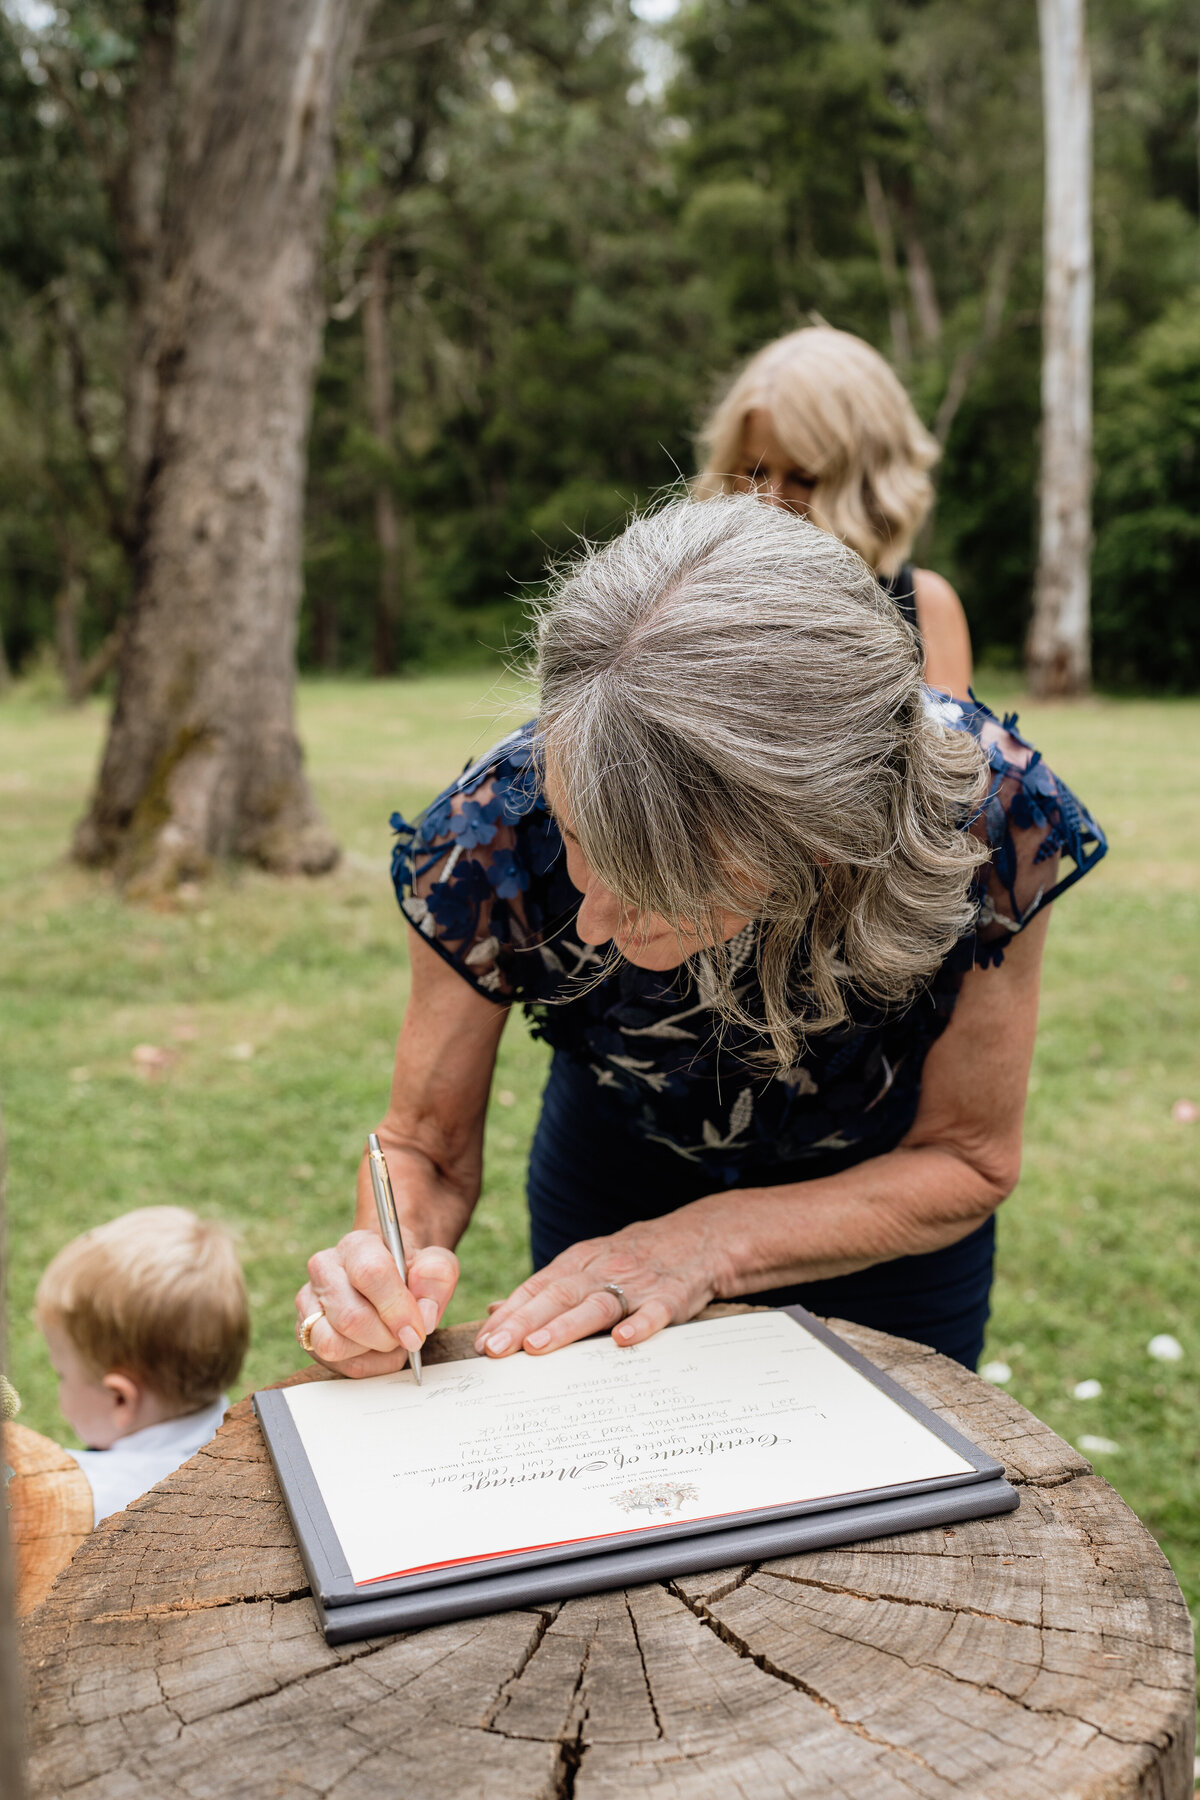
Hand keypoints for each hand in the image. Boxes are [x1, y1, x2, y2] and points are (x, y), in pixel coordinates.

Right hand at [297, 1232, 459, 1378]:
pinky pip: (331, 1362)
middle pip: (350, 1317)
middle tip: (407, 1336)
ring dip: (370, 1351)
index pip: (370, 1273)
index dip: (396, 1308)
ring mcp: (309, 1302)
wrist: (391, 1276)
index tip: (417, 1331)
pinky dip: (363, 1364)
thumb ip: (437, 1279)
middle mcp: (324, 1269)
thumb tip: (423, 1316)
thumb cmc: (411, 1271)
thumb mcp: (436, 1264)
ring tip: (389, 1339)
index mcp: (357, 1245)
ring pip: (332, 1343)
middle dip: (386, 1337)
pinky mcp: (306, 1332)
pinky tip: (377, 1349)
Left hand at [474, 1214, 732, 1358]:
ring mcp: (638, 1282)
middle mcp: (603, 1270)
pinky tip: (623, 1340)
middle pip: (558, 1296)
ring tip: (537, 1347)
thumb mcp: (588, 1264)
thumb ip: (545, 1289)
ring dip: (566, 1326)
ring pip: (598, 1304)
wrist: (703, 1236)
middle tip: (495, 1349)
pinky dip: (641, 1324)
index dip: (509, 1315)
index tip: (483, 1343)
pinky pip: (657, 1311)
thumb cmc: (637, 1258)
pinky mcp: (673, 1294)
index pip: (536, 1289)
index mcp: (579, 1263)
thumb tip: (496, 1310)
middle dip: (523, 1323)